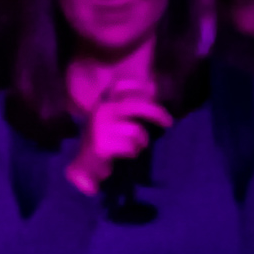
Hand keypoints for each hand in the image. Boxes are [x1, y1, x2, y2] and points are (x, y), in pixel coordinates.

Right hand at [66, 79, 173, 194]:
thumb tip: (154, 86)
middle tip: (168, 123)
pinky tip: (128, 154)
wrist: (84, 166)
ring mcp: (100, 129)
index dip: (139, 88)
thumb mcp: (113, 120)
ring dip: (142, 140)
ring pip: (136, 130)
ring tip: (136, 146)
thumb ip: (130, 106)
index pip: (121, 87)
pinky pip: (130, 146)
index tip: (153, 94)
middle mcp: (101, 112)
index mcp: (102, 104)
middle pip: (137, 106)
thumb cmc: (103, 141)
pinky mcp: (102, 145)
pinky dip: (133, 152)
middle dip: (156, 113)